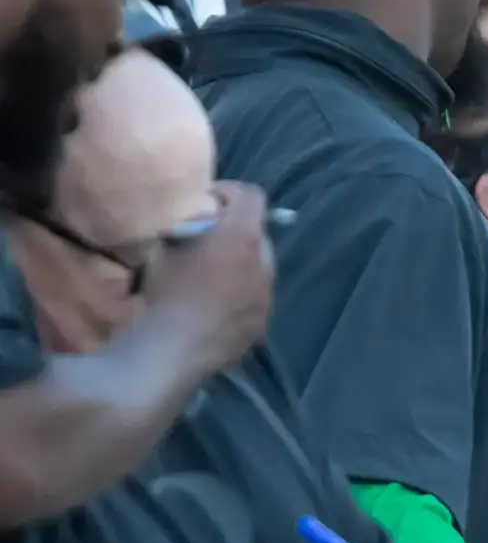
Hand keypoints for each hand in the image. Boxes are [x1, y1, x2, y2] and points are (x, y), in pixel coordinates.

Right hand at [144, 181, 274, 372]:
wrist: (170, 350)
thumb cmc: (164, 291)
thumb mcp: (163, 246)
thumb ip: (183, 225)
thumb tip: (188, 218)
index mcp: (244, 237)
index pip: (252, 196)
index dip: (228, 192)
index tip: (205, 203)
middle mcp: (266, 264)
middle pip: (258, 233)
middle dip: (235, 230)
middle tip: (206, 239)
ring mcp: (268, 296)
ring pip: (260, 267)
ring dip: (241, 263)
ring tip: (211, 274)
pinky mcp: (263, 323)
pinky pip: (256, 297)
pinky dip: (241, 292)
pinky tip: (215, 304)